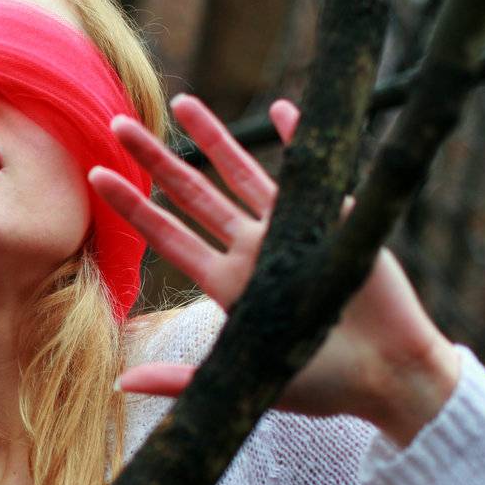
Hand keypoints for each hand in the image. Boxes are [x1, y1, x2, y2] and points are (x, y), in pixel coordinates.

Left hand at [87, 93, 459, 446]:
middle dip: (156, 160)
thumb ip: (182, 379)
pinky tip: (280, 108)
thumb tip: (121, 383)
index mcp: (226, 283)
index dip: (132, 206)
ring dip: (215, 137)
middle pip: (194, 195)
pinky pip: (311, 169)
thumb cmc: (322, 383)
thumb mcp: (245, 378)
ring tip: (182, 101)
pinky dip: (299, 138)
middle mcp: (251, 249)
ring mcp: (290, 229)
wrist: (389, 375)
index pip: (167, 235)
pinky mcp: (333, 218)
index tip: (95, 177)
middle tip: (117, 125)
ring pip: (243, 173)